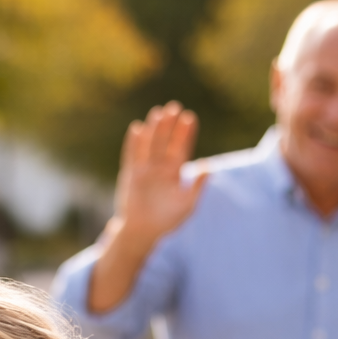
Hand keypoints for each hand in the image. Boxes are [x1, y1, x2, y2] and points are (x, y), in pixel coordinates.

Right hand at [115, 102, 206, 246]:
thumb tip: (207, 166)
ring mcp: (144, 169)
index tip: (190, 117)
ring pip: (150, 144)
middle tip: (174, 107)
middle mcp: (159, 167)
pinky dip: (134, 143)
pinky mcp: (130, 174)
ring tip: (158, 113)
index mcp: (174, 172)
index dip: (185, 133)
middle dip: (169, 125)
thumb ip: (197, 186)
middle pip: (165, 141)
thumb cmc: (167, 220)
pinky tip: (138, 129)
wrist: (143, 231)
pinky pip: (132, 155)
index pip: (181, 148)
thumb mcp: (188, 204)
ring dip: (154, 129)